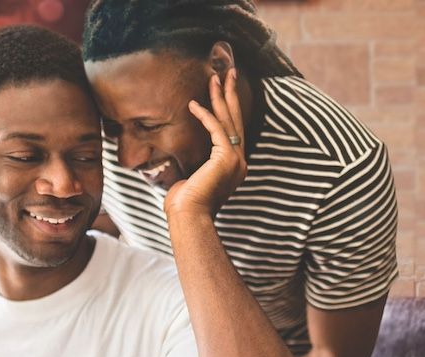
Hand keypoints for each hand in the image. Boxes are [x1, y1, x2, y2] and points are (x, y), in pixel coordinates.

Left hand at [164, 68, 246, 216]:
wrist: (188, 216)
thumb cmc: (185, 204)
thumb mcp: (191, 180)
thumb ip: (195, 167)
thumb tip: (185, 163)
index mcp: (233, 167)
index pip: (232, 131)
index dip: (227, 109)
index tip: (221, 91)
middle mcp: (239, 161)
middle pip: (236, 120)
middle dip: (230, 94)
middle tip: (227, 72)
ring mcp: (235, 159)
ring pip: (229, 120)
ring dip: (221, 97)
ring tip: (214, 77)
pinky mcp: (226, 158)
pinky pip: (216, 129)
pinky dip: (204, 115)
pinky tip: (193, 104)